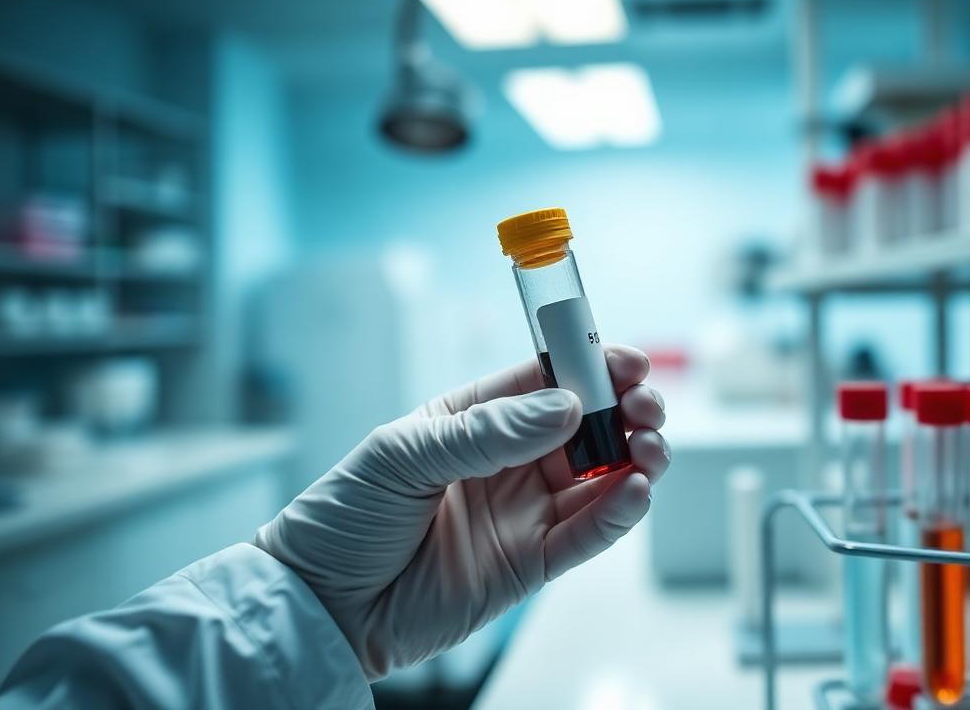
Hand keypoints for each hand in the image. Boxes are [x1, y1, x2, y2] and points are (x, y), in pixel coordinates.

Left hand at [254, 345, 668, 679]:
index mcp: (471, 420)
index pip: (544, 383)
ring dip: (635, 459)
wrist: (320, 607)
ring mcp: (521, 514)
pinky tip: (634, 491)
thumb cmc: (344, 519)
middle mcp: (505, 463)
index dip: (591, 368)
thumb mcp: (403, 456)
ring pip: (599, 479)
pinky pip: (586, 535)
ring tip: (650, 449)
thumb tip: (565, 408)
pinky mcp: (530, 564)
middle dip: (624, 412)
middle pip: (585, 428)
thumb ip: (487, 433)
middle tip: (645, 408)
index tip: (628, 361)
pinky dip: (617, 513)